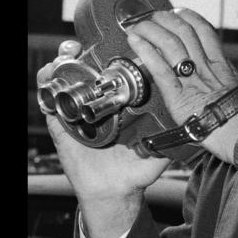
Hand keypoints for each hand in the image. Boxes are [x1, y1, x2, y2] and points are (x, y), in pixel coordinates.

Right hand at [36, 40, 170, 237]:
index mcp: (119, 104)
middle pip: (85, 69)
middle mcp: (98, 104)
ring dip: (62, 63)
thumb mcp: (159, 150)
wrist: (114, 193)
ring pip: (64, 80)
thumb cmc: (136, 171)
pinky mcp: (62, 126)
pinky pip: (49, 102)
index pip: (111, 72)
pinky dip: (46, 86)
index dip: (108, 54)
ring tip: (66, 54)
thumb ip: (173, 136)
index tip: (110, 43)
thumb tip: (190, 123)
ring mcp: (79, 113)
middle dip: (80, 51)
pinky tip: (50, 77)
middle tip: (80, 44)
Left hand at [124, 9, 237, 163]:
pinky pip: (160, 68)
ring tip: (138, 25)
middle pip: (185, 32)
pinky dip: (145, 51)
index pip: (205, 31)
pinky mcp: (179, 98)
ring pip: (171, 44)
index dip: (188, 18)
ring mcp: (193, 82)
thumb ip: (227, 87)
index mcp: (223, 67)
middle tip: (153, 16)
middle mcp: (208, 69)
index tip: (178, 13)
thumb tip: (224, 87)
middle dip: (166, 19)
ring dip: (151, 31)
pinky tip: (135, 42)